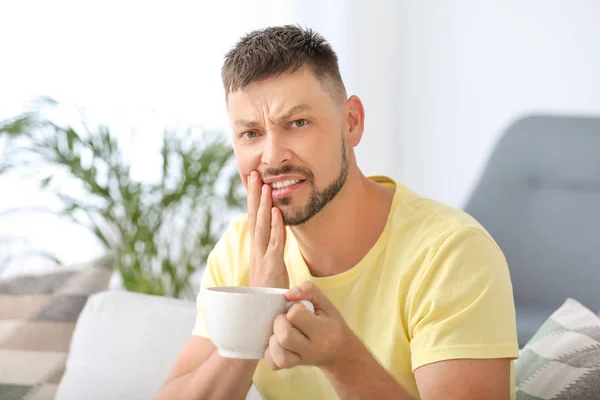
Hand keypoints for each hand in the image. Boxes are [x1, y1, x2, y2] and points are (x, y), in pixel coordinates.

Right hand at [247, 170, 288, 288]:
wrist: (258, 319)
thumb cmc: (267, 295)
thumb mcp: (268, 271)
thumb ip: (270, 255)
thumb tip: (273, 240)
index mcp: (256, 250)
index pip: (253, 220)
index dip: (254, 200)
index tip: (255, 181)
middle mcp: (257, 251)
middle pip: (254, 218)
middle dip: (255, 195)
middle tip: (255, 174)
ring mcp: (263, 258)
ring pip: (262, 226)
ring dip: (263, 205)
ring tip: (266, 186)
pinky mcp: (272, 266)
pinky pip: (274, 243)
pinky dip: (275, 226)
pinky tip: (276, 212)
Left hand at [264, 281, 357, 369]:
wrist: (338, 351)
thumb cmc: (329, 322)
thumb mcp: (325, 302)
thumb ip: (308, 290)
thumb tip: (287, 294)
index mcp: (323, 331)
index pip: (296, 316)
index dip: (294, 308)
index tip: (300, 309)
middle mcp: (313, 349)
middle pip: (285, 336)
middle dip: (280, 322)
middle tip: (286, 319)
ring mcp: (302, 360)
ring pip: (279, 354)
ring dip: (274, 339)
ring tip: (281, 332)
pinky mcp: (292, 366)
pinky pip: (274, 364)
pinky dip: (270, 353)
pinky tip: (276, 343)